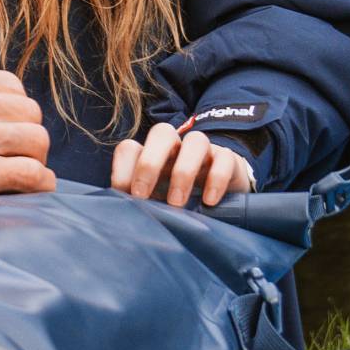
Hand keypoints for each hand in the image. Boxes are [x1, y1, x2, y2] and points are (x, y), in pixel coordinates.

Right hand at [0, 62, 54, 222]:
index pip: (10, 86)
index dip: (12, 111)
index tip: (4, 128)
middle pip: (28, 113)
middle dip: (25, 134)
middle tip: (13, 154)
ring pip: (36, 141)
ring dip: (32, 158)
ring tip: (20, 173)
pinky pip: (31, 174)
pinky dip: (38, 183)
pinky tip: (31, 190)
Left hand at [111, 121, 250, 209]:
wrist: (222, 198)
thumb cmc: (180, 200)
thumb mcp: (157, 203)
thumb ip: (142, 205)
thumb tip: (124, 216)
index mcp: (152, 156)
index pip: (130, 148)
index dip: (122, 169)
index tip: (124, 197)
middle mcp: (176, 148)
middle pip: (162, 133)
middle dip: (149, 163)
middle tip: (142, 195)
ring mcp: (203, 151)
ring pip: (196, 140)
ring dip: (183, 171)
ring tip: (177, 203)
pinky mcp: (227, 159)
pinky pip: (224, 158)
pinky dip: (216, 178)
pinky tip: (209, 201)